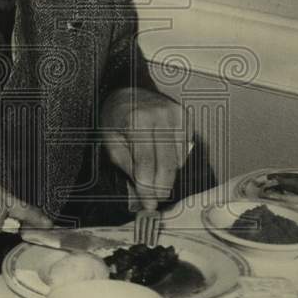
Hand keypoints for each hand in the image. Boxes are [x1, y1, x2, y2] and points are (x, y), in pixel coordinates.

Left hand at [100, 88, 189, 210]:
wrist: (126, 93)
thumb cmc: (116, 119)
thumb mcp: (111, 143)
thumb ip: (128, 168)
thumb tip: (143, 194)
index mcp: (136, 121)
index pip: (146, 163)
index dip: (148, 187)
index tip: (148, 204)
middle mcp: (159, 115)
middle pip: (167, 163)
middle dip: (162, 187)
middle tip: (156, 200)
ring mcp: (174, 114)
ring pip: (178, 158)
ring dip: (168, 174)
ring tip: (155, 178)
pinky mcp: (184, 116)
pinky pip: (185, 149)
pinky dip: (175, 160)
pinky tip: (162, 158)